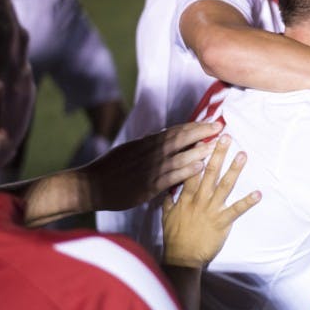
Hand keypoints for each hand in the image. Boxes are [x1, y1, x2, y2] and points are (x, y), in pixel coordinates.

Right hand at [79, 121, 221, 211]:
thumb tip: (166, 135)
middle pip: (179, 139)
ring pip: (178, 157)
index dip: (195, 126)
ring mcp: (148, 170)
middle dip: (201, 132)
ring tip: (216, 146)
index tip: (212, 122)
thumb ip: (149, 143)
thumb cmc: (110, 168)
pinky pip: (169, 177)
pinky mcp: (146, 187)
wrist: (89, 186)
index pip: (174, 131)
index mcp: (145, 143)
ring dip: (198, 151)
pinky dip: (185, 171)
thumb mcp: (129, 149)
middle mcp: (148, 153)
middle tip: (220, 128)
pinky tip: (199, 168)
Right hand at [161, 134, 258, 267]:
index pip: (192, 170)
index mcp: (186, 196)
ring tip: (243, 155)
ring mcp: (211, 210)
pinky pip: (236, 210)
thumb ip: (170, 199)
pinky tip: (258, 193)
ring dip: (234, 170)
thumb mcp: (166, 215)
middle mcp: (199, 199)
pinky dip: (248, 202)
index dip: (197, 153)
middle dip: (218, 154)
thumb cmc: (175, 236)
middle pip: (209, 172)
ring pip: (224, 186)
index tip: (204, 138)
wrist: (182, 258)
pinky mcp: (222, 222)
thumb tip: (169, 186)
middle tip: (226, 137)